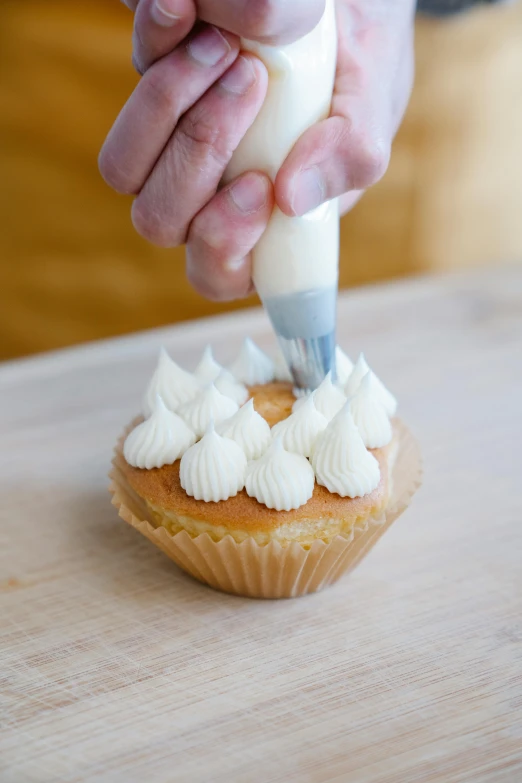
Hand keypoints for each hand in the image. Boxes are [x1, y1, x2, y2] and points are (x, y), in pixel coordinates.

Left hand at [99, 1, 414, 300]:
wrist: (345, 7)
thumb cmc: (362, 73)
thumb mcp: (370, 108)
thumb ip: (348, 155)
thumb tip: (293, 198)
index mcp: (263, 224)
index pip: (219, 273)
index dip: (222, 247)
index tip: (260, 185)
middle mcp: (209, 193)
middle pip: (160, 221)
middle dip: (197, 155)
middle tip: (250, 82)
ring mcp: (174, 144)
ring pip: (125, 165)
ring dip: (167, 106)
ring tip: (227, 47)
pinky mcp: (159, 89)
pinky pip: (131, 83)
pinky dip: (157, 45)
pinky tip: (192, 13)